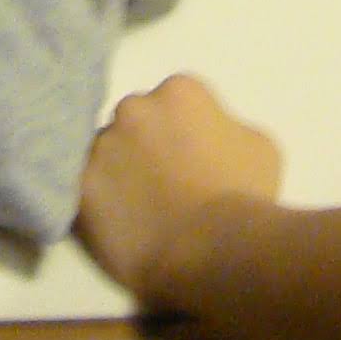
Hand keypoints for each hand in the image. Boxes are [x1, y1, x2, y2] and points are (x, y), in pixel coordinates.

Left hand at [79, 74, 284, 302]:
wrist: (212, 248)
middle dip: (146, 146)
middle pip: (135, 122)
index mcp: (179, 91)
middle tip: (164, 185)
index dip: (184, 132)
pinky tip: (120, 224)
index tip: (192, 160)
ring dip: (120, 173)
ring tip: (142, 210)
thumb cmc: (245, 195)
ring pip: (106, 155)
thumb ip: (228, 128)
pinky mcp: (80, 188)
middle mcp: (132, 108)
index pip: (174, 102)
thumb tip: (210, 139)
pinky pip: (85, 191)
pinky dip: (98, 203)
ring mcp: (101, 147)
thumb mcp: (260, 147)